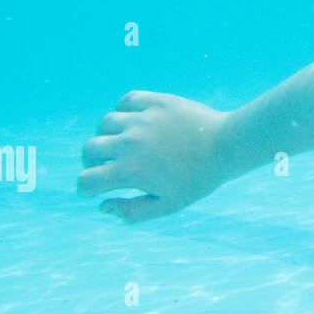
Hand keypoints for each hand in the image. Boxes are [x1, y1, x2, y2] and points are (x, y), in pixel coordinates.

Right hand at [78, 91, 229, 224]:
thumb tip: (102, 207)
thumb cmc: (199, 179)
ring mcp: (142, 119)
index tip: (96, 188)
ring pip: (105, 123)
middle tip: (109, 165)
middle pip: (89, 149)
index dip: (86, 188)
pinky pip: (126, 101)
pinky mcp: (156, 101)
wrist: (226, 146)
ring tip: (124, 142)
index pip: (86, 181)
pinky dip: (124, 110)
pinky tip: (136, 120)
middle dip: (93, 162)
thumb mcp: (168, 205)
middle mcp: (130, 143)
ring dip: (108, 135)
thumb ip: (132, 212)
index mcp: (130, 171)